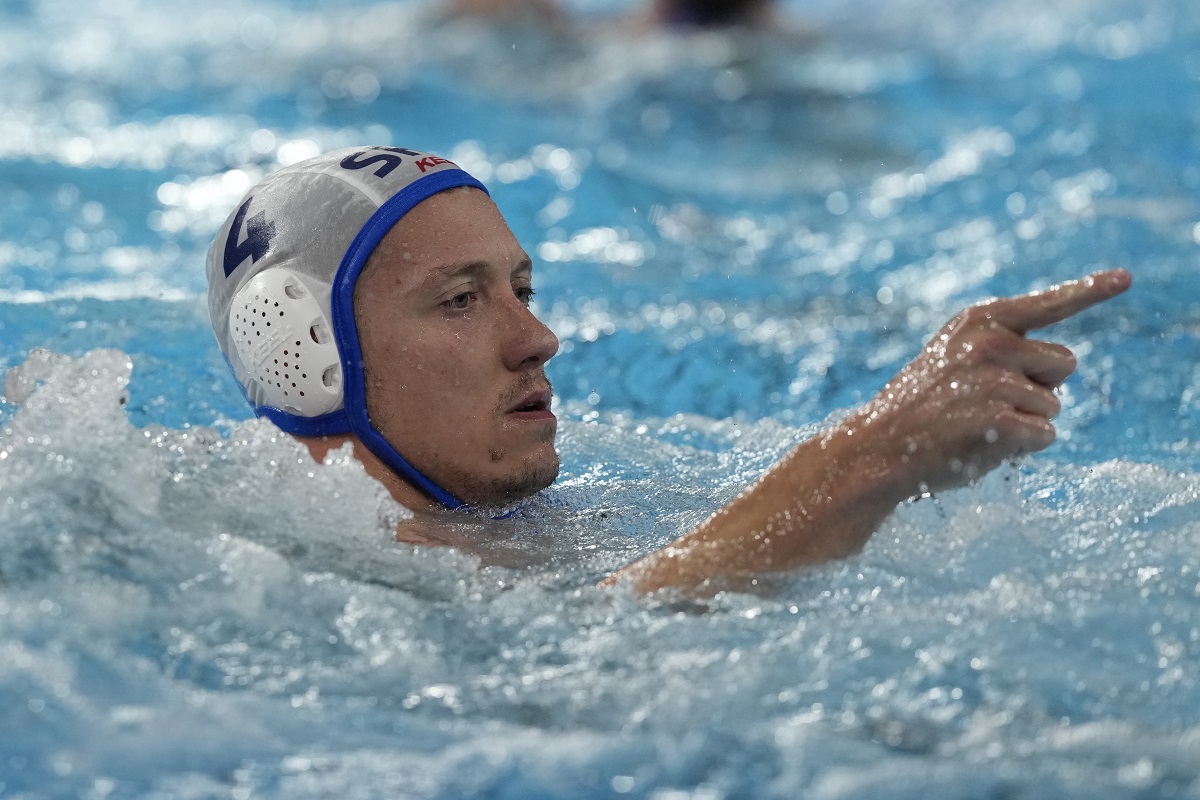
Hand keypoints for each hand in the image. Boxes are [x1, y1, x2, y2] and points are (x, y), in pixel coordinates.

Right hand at [856, 268, 1131, 496]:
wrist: (876, 448)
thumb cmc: (920, 408)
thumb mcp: (953, 359)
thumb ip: (1000, 349)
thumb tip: (1062, 363)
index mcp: (979, 321)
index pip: (1048, 304)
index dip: (1090, 291)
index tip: (1126, 277)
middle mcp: (989, 343)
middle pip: (1065, 364)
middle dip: (1041, 386)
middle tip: (989, 401)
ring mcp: (993, 381)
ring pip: (1055, 404)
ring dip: (1027, 421)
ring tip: (976, 424)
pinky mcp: (998, 420)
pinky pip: (1045, 434)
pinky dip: (1022, 447)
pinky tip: (982, 444)